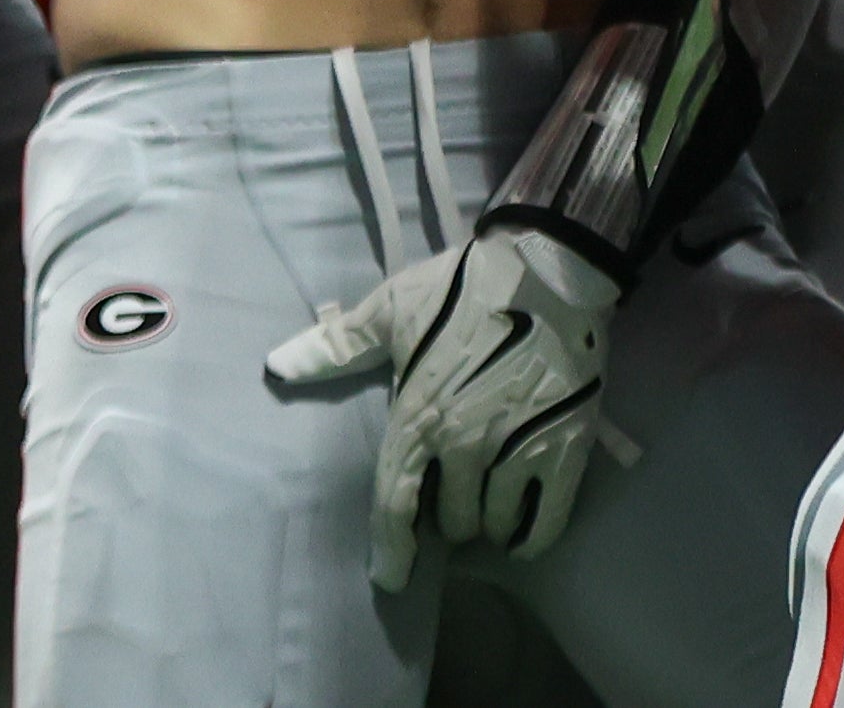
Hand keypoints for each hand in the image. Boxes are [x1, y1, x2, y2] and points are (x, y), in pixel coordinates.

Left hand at [264, 223, 629, 590]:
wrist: (546, 267)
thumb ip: (338, 346)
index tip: (391, 576)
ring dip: (490, 525)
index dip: (391, 548)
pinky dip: (533, 537)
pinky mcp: (565, 448)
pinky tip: (523, 534)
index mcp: (418, 414)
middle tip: (456, 497)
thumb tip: (277, 365)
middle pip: (454, 521)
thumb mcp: (392, 309)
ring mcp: (517, 449)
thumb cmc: (462, 288)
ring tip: (490, 505)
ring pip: (497, 524)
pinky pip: (548, 519)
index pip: (395, 502)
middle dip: (451, 518)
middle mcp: (464, 443)